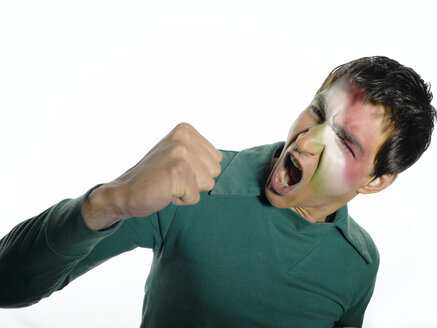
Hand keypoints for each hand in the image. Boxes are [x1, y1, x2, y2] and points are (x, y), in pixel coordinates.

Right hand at [83, 123, 221, 229]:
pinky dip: (181, 200)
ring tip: (168, 184)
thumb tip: (225, 162)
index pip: (216, 160)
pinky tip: (164, 192)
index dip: (198, 171)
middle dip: (196, 181)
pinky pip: (195, 197)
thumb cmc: (155, 178)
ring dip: (189, 190)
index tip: (176, 170)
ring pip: (208, 184)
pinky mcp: (178, 173)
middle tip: (171, 178)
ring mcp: (180, 154)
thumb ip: (201, 154)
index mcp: (186, 130)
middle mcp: (183, 137)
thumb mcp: (179, 155)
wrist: (124, 192)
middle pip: (215, 171)